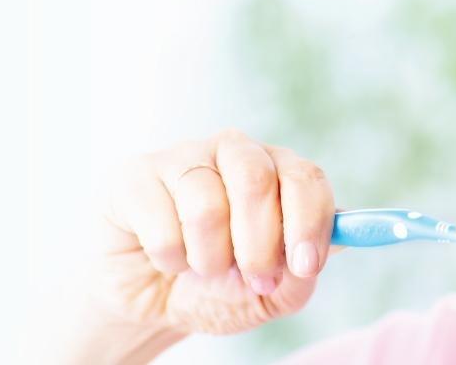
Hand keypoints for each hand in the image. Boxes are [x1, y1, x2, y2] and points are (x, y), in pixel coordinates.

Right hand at [91, 129, 337, 338]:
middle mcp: (231, 152)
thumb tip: (320, 251)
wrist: (153, 301)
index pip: (304, 176)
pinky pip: (161, 224)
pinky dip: (170, 259)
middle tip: (255, 280)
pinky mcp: (135, 176)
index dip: (308, 222)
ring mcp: (181, 158)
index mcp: (275, 170)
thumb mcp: (270, 295)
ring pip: (205, 208)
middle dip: (258, 247)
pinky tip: (166, 257)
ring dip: (208, 260)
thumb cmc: (218, 288)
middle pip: (255, 181)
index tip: (304, 266)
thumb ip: (300, 275)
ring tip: (201, 268)